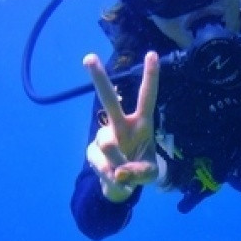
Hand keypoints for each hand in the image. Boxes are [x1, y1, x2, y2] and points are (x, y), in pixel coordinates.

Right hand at [84, 51, 160, 201]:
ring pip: (107, 143)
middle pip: (109, 100)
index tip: (152, 53)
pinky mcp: (92, 152)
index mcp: (142, 124)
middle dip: (99, 79)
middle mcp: (121, 125)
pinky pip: (100, 163)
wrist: (121, 186)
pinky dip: (109, 175)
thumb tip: (118, 171)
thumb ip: (139, 172)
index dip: (150, 76)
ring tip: (123, 173)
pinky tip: (114, 177)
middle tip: (88, 57)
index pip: (147, 97)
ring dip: (117, 161)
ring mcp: (105, 137)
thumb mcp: (149, 174)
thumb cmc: (140, 171)